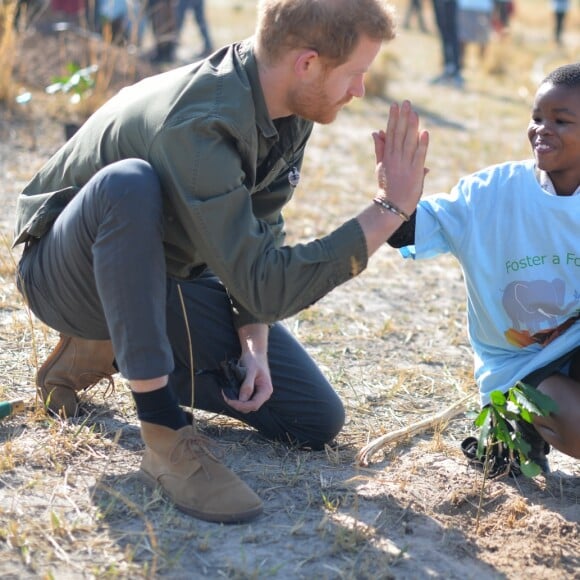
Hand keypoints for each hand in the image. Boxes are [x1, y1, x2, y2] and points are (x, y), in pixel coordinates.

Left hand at [222, 351, 272, 412]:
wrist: (254, 353)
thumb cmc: (254, 360)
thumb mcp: (250, 371)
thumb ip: (247, 385)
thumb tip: (242, 399)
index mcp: (266, 390)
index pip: (254, 405)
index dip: (241, 405)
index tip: (229, 400)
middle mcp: (263, 394)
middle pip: (249, 407)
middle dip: (237, 405)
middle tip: (226, 396)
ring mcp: (257, 394)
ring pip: (246, 405)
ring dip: (236, 402)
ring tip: (226, 394)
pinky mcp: (252, 391)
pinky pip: (244, 399)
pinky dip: (236, 398)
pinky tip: (229, 392)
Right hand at [372, 100, 428, 215]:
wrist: (392, 204)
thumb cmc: (387, 186)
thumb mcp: (380, 165)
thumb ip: (379, 148)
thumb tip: (376, 132)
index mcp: (387, 155)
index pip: (391, 132)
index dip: (393, 118)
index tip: (395, 105)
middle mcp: (396, 157)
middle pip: (399, 133)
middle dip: (403, 117)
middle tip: (406, 102)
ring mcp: (405, 164)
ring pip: (409, 141)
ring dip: (412, 126)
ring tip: (414, 112)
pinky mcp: (415, 171)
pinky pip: (419, 154)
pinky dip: (422, 144)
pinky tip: (424, 132)